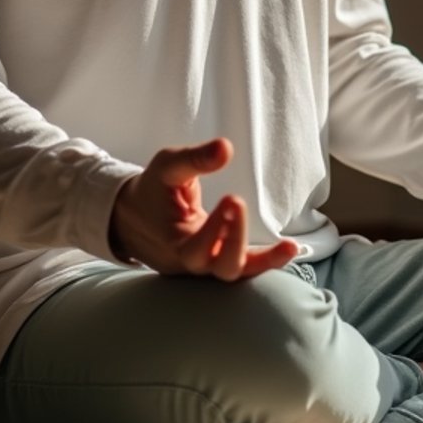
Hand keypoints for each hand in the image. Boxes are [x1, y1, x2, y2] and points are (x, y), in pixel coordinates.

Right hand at [107, 136, 299, 279]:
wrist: (133, 217)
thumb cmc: (153, 189)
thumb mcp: (167, 166)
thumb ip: (194, 158)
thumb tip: (225, 148)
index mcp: (173, 244)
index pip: (196, 249)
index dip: (216, 230)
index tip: (231, 198)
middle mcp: (191, 263)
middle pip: (220, 269)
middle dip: (236, 241)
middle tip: (239, 203)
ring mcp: (205, 267)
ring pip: (236, 274)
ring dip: (264, 261)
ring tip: (290, 246)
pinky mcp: (216, 263)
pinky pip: (243, 268)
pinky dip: (265, 261)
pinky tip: (289, 248)